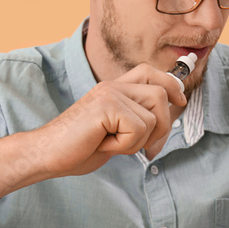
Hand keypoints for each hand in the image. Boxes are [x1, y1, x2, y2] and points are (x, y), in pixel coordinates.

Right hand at [0, 63, 185, 199]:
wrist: (48, 154)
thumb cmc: (79, 148)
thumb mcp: (115, 133)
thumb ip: (137, 122)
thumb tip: (167, 120)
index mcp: (114, 88)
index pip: (151, 73)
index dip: (172, 85)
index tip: (181, 101)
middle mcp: (113, 85)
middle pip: (160, 94)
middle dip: (162, 126)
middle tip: (147, 149)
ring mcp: (109, 93)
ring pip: (151, 116)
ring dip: (139, 140)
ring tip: (114, 145)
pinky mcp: (106, 106)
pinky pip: (137, 128)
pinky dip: (125, 145)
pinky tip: (105, 145)